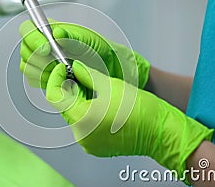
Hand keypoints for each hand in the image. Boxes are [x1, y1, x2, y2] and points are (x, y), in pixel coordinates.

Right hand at [19, 19, 149, 88]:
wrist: (107, 68)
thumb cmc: (99, 49)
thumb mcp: (89, 40)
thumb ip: (72, 37)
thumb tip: (57, 34)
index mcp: (49, 30)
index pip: (27, 29)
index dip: (32, 38)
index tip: (46, 48)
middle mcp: (42, 45)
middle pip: (25, 50)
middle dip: (40, 59)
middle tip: (59, 63)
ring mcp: (41, 62)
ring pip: (27, 67)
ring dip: (44, 71)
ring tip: (63, 71)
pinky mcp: (44, 77)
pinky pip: (34, 80)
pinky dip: (46, 82)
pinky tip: (61, 79)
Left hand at [46, 60, 212, 183]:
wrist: (160, 132)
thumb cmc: (140, 110)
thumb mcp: (110, 84)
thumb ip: (87, 75)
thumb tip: (75, 68)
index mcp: (82, 118)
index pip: (54, 96)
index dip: (56, 79)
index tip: (63, 68)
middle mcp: (81, 134)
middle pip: (64, 106)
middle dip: (68, 88)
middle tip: (77, 73)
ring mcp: (88, 142)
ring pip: (74, 116)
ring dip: (78, 100)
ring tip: (90, 86)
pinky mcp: (95, 146)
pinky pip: (84, 126)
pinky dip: (86, 112)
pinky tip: (98, 101)